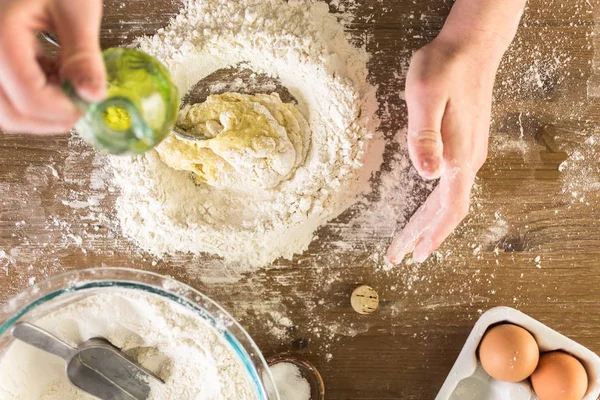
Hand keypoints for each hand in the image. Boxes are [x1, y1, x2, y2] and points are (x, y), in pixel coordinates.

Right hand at [0, 0, 105, 133]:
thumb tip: (94, 96)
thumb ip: (84, 56)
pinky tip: (50, 76)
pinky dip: (27, 98)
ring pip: (1, 112)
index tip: (89, 104)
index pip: (29, 98)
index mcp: (0, 37)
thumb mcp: (75, 9)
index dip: (64, 111)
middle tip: (80, 106)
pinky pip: (1, 95)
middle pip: (8, 115)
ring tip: (65, 87)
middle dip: (50, 120)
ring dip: (38, 113)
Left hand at [387, 37, 497, 263]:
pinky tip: (425, 209)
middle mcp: (468, 160)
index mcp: (460, 155)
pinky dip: (433, 205)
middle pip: (447, 211)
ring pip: (447, 199)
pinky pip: (449, 186)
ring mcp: (468, 153)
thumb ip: (425, 136)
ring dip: (427, 223)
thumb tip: (426, 176)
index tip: (415, 255)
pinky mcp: (463, 144)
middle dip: (423, 236)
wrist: (471, 46)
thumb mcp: (427, 96)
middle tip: (400, 257)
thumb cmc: (446, 67)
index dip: (432, 234)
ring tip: (410, 243)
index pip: (450, 208)